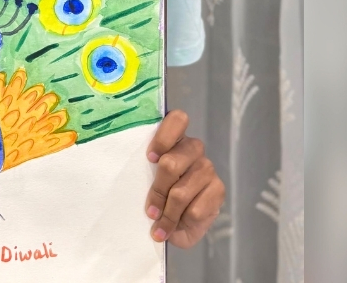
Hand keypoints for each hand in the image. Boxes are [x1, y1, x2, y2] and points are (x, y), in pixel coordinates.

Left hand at [144, 110, 224, 247]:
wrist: (177, 227)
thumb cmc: (157, 197)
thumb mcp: (144, 182)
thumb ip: (140, 172)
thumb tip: (128, 176)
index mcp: (174, 139)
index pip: (177, 120)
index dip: (163, 138)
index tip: (150, 159)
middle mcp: (193, 149)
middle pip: (171, 163)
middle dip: (158, 191)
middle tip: (150, 211)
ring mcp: (207, 168)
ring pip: (181, 191)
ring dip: (168, 214)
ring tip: (159, 226)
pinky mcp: (218, 189)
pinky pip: (196, 209)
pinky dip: (182, 222)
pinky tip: (177, 227)